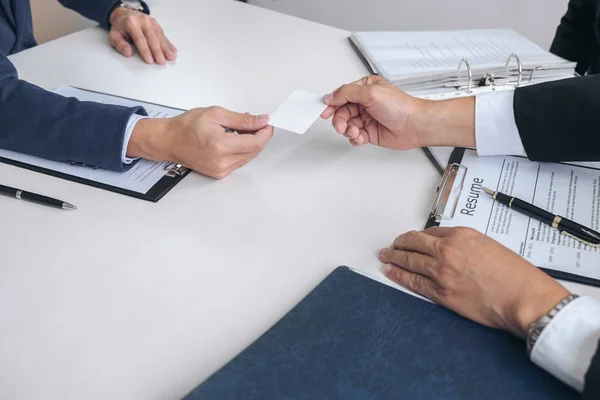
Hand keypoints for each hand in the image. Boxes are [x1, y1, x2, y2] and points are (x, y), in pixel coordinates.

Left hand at [109, 7, 176, 64]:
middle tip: (161, 61)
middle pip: (152, 38)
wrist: (124, 15)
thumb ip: (120, 44)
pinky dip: (168, 44)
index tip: (149, 60)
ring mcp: (151, 22)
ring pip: (160, 37)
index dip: (145, 50)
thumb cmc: (120, 27)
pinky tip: (173, 51)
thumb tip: (128, 52)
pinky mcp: (156, 24)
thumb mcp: (113, 36)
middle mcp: (143, 21)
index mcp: (131, 23)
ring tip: (170, 57)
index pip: (140, 38)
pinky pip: (163, 35)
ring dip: (166, 48)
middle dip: (157, 51)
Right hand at [128, 107, 273, 178]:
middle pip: (254, 151)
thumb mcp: (215, 114)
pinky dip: (241, 151)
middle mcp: (222, 162)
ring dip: (250, 144)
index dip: (265, 133)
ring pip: (248, 157)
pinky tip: (233, 140)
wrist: (169, 141)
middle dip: (258, 137)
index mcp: (220, 145)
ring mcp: (220, 170)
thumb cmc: (187, 126)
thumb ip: (241, 119)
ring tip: (240, 130)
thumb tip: (261, 121)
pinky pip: (239, 162)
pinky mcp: (219, 174)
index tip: (267, 124)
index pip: (255, 143)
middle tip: (254, 124)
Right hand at [320, 76, 425, 148]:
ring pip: (346, 125)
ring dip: (348, 130)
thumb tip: (330, 96)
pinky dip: (354, 138)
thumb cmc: (400, 107)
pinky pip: (354, 136)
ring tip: (355, 132)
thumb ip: (347, 93)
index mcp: (366, 88)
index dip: (332, 104)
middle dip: (340, 120)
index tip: (324, 112)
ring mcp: (367, 118)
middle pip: (342, 112)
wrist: (414, 125)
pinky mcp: (370, 133)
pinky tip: (361, 138)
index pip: (342, 95)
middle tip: (341, 126)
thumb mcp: (370, 92)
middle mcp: (365, 103)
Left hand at [378, 227, 569, 337]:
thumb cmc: (515, 275)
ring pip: (409, 261)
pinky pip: (413, 282)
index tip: (413, 239)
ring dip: (393, 257)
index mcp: (461, 235)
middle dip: (399, 243)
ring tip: (385, 256)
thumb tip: (451, 249)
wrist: (522, 298)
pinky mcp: (440, 293)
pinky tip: (390, 271)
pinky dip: (399, 275)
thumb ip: (466, 245)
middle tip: (391, 245)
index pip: (431, 232)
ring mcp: (441, 272)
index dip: (419, 236)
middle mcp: (447, 250)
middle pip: (414, 243)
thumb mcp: (490, 246)